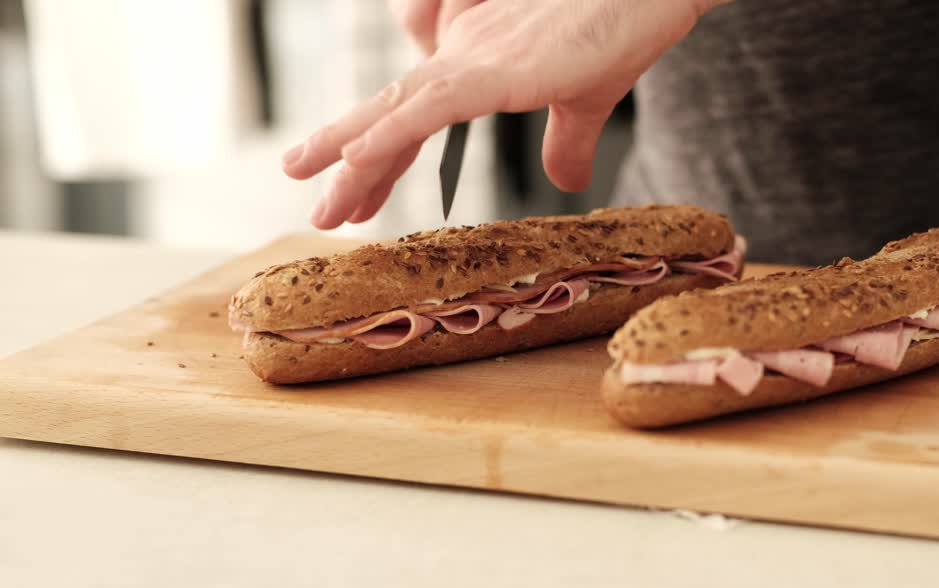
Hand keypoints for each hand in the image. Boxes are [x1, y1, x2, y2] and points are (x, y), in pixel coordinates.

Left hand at [282, 0, 726, 229]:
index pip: (417, 119)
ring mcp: (472, 60)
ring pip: (396, 113)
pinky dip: (388, 134)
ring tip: (321, 199)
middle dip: (351, 164)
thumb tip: (566, 181)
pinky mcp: (490, 68)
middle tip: (320, 205)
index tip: (359, 199)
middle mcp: (461, 56)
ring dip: (353, 159)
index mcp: (477, 64)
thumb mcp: (583, 103)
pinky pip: (426, 106)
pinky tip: (353, 159)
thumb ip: (565, 142)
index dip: (384, 159)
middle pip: (393, 116)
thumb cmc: (619, 30)